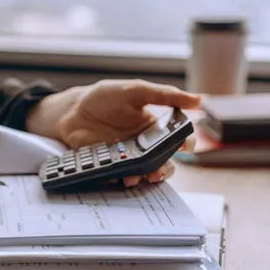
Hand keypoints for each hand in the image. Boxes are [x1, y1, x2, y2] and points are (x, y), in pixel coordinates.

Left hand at [26, 79, 200, 185]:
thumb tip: (197, 100)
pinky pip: (120, 176)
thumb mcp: (135, 90)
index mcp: (155, 126)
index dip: (185, 144)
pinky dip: (121, 178)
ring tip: (138, 177)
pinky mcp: (110, 164)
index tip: (183, 146)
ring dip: (145, 177)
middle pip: (165, 161)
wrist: (72, 110)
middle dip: (165, 168)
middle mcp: (145, 144)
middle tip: (158, 170)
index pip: (179, 138)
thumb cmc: (105, 97)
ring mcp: (127, 156)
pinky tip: (118, 176)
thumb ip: (163, 95)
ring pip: (145, 172)